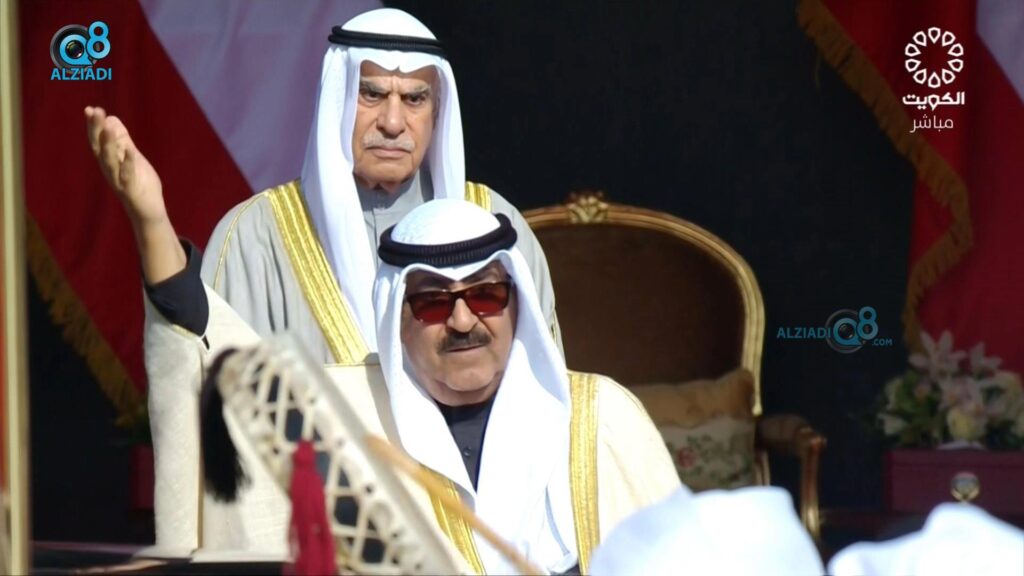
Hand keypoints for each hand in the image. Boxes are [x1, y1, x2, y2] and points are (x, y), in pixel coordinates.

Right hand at [85, 106, 184, 282]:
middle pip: (100, 149)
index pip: (98, 142)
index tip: (91, 109)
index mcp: (110, 162)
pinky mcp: (131, 192)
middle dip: (97, 131)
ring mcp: (119, 182)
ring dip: (109, 145)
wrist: (149, 212)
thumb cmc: (140, 184)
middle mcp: (110, 171)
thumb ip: (123, 141)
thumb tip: (112, 120)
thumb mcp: (132, 158)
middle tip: (96, 112)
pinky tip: (131, 152)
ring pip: (110, 163)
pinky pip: (129, 177)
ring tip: (108, 129)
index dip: (94, 126)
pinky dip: (129, 165)